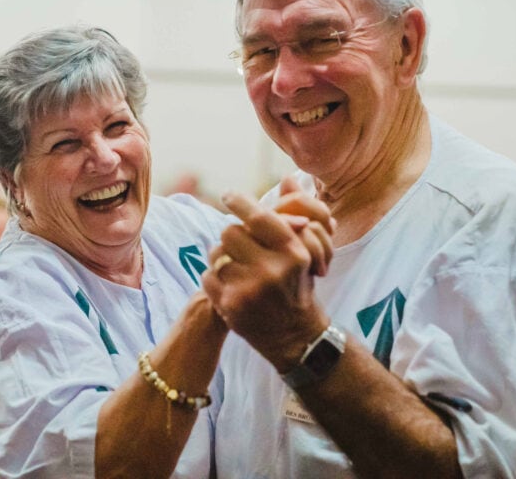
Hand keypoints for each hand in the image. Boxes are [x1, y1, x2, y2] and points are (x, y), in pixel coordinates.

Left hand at [202, 183, 333, 371]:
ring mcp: (248, 290)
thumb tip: (290, 178)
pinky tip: (231, 286)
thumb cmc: (299, 286)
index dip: (240, 201)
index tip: (228, 194)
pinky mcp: (229, 306)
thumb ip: (296, 216)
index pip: (259, 217)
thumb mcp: (307, 252)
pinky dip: (215, 279)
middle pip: (230, 231)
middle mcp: (271, 271)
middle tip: (240, 245)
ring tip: (237, 268)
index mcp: (293, 253)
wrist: (296, 336)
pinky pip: (207, 276)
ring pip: (216, 254)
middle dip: (233, 236)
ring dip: (223, 257)